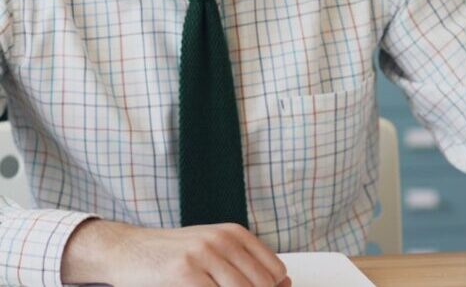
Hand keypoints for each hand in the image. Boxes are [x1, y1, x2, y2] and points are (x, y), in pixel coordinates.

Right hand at [61, 218, 290, 286]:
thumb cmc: (173, 256)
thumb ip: (244, 266)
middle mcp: (223, 239)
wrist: (128, 249)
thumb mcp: (212, 251)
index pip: (274, 271)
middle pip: (260, 285)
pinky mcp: (184, 273)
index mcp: (234, 233)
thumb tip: (286, 282)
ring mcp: (204, 255)